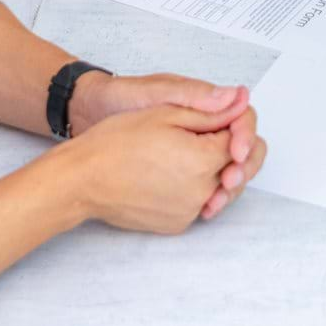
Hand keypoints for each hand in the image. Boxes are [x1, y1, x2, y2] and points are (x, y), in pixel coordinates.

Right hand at [63, 98, 267, 233]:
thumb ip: (211, 111)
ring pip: (219, 188)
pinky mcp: (176, 224)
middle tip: (203, 136)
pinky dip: (194, 189)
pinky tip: (173, 174)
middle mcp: (203, 191)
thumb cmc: (116, 141)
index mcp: (204, 159)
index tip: (213, 119)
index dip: (232, 124)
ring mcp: (190, 211)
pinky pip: (198, 204)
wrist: (83, 178)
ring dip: (213, 171)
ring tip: (185, 154)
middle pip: (237, 167)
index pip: (241, 139)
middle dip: (230, 149)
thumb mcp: (166, 113)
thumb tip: (242, 102)